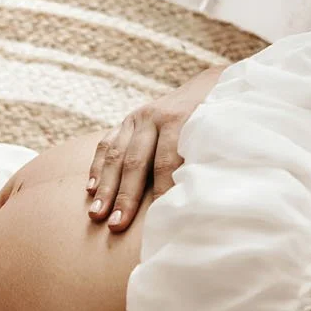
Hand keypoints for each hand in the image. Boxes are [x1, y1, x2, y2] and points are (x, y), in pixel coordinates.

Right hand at [87, 66, 222, 231]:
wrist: (209, 86)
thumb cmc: (218, 119)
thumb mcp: (220, 133)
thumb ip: (208, 159)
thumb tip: (201, 199)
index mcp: (178, 119)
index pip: (167, 162)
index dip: (162, 191)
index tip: (159, 219)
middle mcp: (152, 117)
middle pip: (135, 162)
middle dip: (125, 196)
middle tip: (116, 225)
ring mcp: (136, 118)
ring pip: (115, 155)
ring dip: (105, 187)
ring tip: (96, 214)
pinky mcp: (126, 122)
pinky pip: (106, 144)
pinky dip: (98, 167)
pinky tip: (90, 190)